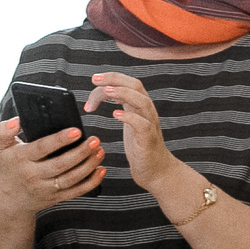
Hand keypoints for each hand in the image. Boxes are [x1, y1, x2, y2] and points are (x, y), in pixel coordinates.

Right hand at [0, 117, 104, 220]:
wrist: (10, 200)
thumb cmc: (10, 167)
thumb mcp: (2, 148)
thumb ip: (4, 131)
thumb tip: (16, 120)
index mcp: (21, 160)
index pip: (42, 148)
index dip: (60, 140)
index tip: (77, 130)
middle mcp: (33, 176)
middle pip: (60, 165)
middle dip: (80, 153)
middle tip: (95, 140)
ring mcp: (45, 189)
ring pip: (71, 179)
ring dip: (88, 165)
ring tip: (100, 151)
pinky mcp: (56, 198)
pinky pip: (76, 192)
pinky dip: (91, 182)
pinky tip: (100, 170)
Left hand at [86, 72, 188, 197]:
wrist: (155, 170)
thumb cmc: (139, 146)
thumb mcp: (127, 122)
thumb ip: (119, 106)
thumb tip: (98, 96)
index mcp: (140, 105)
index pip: (128, 83)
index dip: (111, 77)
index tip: (94, 79)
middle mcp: (147, 111)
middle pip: (135, 85)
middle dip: (114, 79)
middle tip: (95, 79)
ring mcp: (150, 124)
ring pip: (141, 101)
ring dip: (122, 93)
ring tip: (106, 92)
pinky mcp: (148, 139)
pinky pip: (142, 124)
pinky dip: (129, 117)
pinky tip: (116, 114)